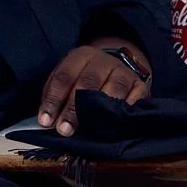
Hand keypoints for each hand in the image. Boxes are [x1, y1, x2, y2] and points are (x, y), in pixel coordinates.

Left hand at [37, 38, 151, 134]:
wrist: (115, 69)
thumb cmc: (84, 79)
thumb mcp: (67, 81)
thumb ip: (56, 98)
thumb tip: (48, 123)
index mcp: (81, 56)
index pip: (64, 77)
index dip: (53, 100)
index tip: (46, 122)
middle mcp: (103, 61)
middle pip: (87, 83)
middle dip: (74, 109)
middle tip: (65, 130)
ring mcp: (124, 72)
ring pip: (113, 89)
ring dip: (100, 112)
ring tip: (90, 130)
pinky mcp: (141, 86)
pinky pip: (135, 99)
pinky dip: (125, 112)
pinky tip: (115, 125)